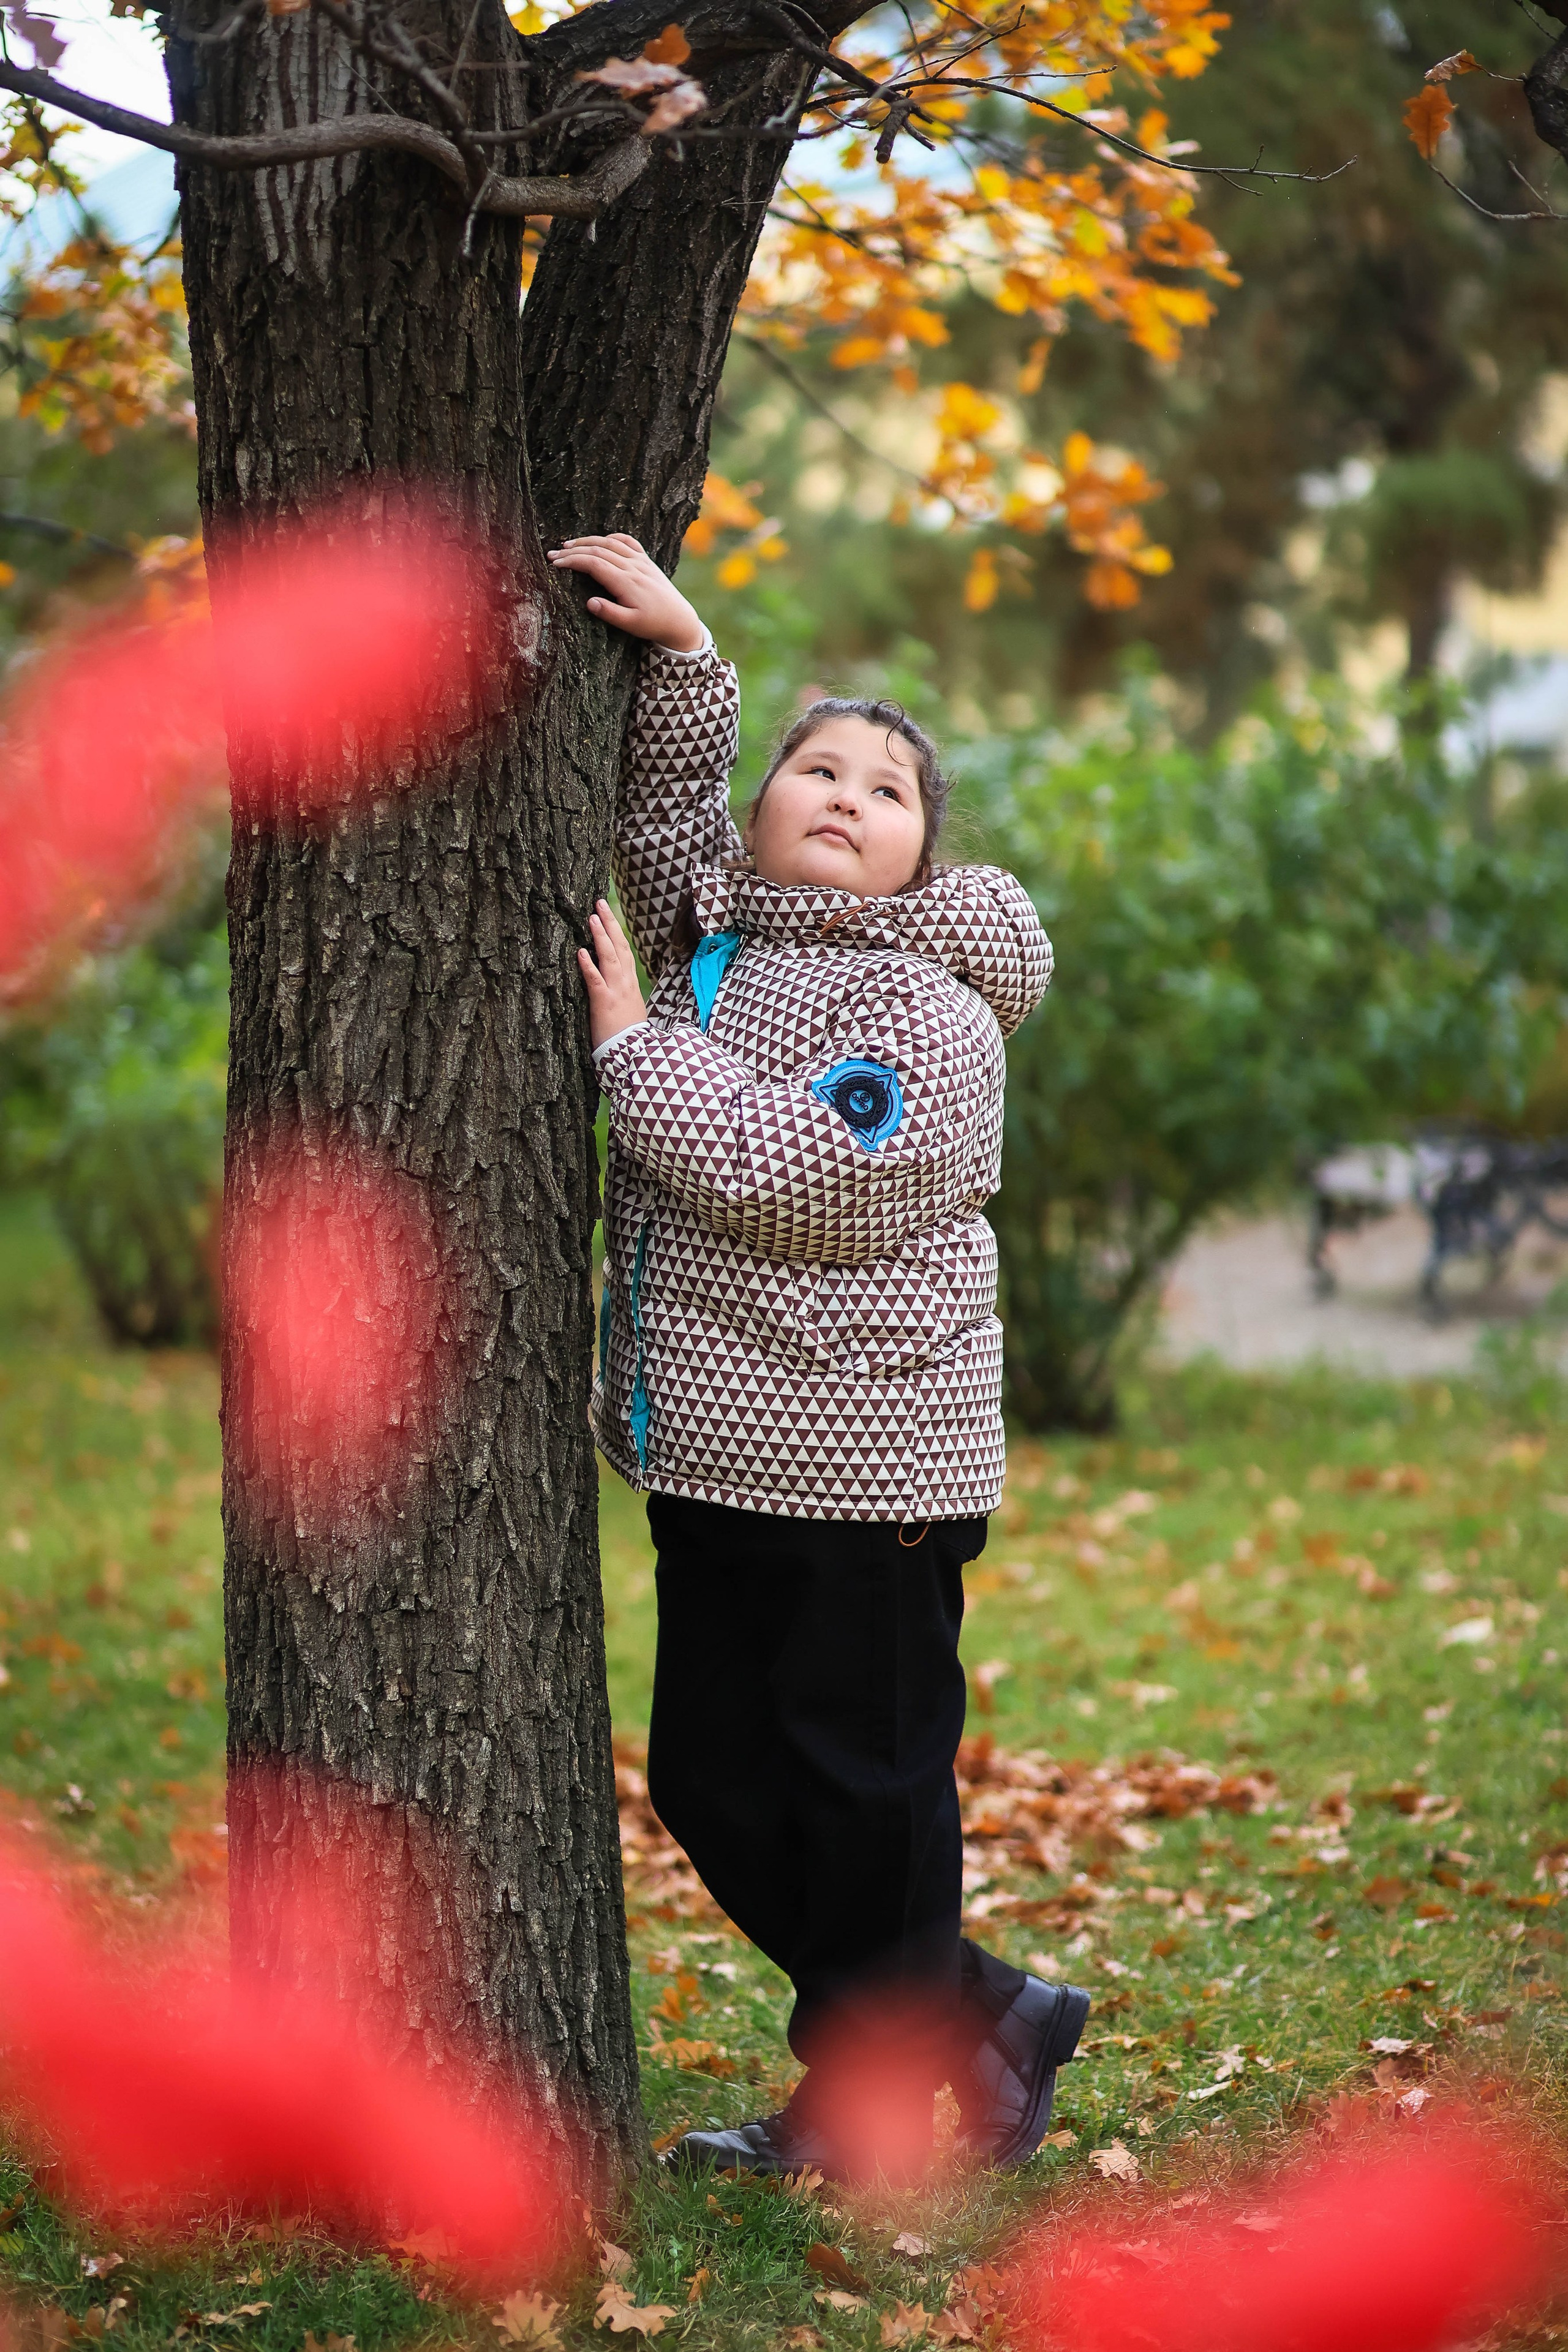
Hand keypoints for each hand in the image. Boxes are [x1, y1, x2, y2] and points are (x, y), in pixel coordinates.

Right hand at [547, 532, 705, 652]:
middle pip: (598, 550)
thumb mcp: (631, 625)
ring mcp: (640, 561)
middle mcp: (633, 567)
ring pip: (610, 543)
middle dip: (572, 551)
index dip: (572, 561)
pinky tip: (599, 541)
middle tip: (552, 555)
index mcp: (627, 582)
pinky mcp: (646, 560)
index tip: (555, 564)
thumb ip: (610, 614)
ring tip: (567, 545)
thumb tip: (589, 602)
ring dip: (586, 541)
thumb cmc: (653, 624)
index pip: (594, 563)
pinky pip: (627, 541)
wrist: (679, 619)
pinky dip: (611, 537)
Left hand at [578, 899, 646, 1048]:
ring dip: (600, 935)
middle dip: (610, 923)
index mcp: (630, 985)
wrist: (633, 1054)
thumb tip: (611, 983)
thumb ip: (620, 993)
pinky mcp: (604, 1002)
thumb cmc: (628, 1036)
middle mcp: (625, 983)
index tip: (608, 916)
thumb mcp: (628, 1009)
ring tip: (592, 917)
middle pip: (619, 947)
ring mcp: (616, 991)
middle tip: (599, 903)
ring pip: (609, 957)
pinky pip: (596, 980)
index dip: (616, 932)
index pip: (625, 952)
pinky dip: (588, 965)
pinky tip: (580, 951)